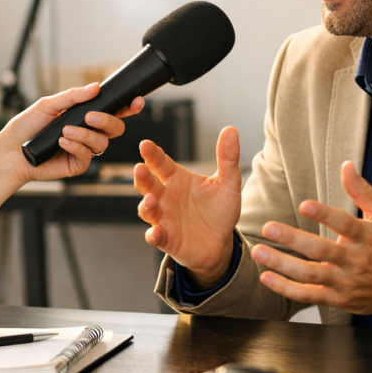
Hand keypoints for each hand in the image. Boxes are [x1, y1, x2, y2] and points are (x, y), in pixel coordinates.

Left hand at [0, 83, 144, 183]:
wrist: (10, 151)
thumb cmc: (26, 127)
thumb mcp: (48, 104)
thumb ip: (73, 96)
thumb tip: (95, 87)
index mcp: (84, 117)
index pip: (112, 111)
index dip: (127, 107)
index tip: (135, 100)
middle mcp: (88, 133)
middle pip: (116, 128)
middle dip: (107, 121)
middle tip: (89, 117)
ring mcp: (83, 150)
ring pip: (102, 143)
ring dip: (85, 135)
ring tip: (65, 131)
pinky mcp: (76, 166)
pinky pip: (88, 156)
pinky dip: (76, 146)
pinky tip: (62, 142)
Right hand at [135, 126, 241, 287]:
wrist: (221, 242)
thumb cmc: (220, 210)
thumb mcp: (228, 183)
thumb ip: (227, 158)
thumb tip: (231, 130)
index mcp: (177, 178)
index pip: (160, 163)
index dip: (152, 154)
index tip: (145, 145)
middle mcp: (165, 196)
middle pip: (147, 184)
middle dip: (142, 176)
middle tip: (140, 168)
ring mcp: (163, 218)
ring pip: (146, 209)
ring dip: (146, 205)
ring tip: (151, 201)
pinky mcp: (166, 239)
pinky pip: (155, 236)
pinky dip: (153, 235)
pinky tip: (156, 233)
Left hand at [249, 161, 371, 313]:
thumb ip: (361, 190)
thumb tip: (346, 165)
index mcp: (366, 237)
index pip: (345, 224)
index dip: (325, 215)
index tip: (304, 205)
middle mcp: (355, 260)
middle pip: (321, 250)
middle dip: (292, 239)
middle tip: (268, 228)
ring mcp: (345, 282)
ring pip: (310, 274)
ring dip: (282, 264)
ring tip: (259, 252)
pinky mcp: (337, 298)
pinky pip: (308, 295)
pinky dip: (286, 289)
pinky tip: (267, 278)